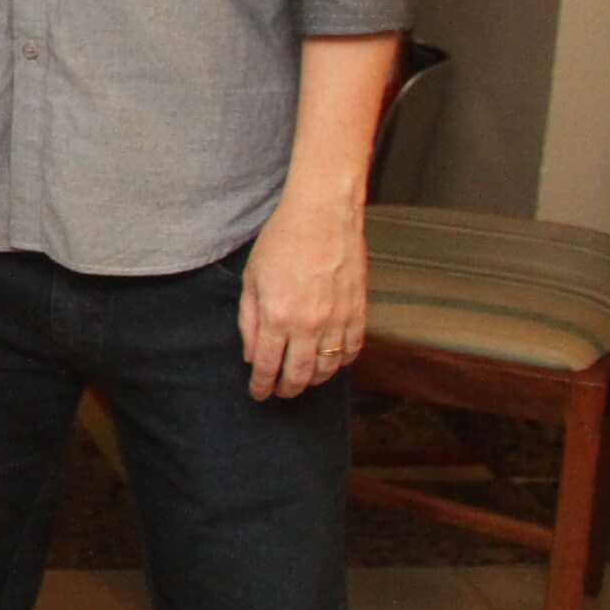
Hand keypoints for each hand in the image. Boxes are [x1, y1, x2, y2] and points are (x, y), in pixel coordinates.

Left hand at [239, 182, 368, 400]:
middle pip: (300, 375)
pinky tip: (331, 361)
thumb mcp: (252, 279)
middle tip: (280, 392)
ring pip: (329, 368)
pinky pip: (353, 350)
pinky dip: (342, 362)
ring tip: (303, 379)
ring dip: (314, 379)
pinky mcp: (359, 312)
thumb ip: (250, 320)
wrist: (324, 215)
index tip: (258, 394)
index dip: (262, 386)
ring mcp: (338, 320)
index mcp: (278, 317)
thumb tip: (251, 355)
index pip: (268, 367)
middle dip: (287, 389)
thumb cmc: (282, 241)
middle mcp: (310, 325)